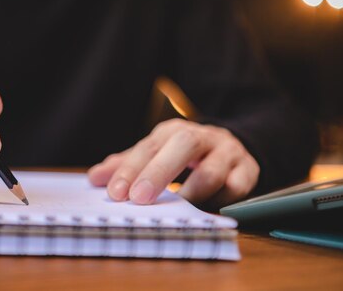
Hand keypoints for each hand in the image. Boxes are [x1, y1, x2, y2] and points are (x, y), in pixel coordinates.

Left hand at [88, 119, 258, 206]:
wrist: (231, 146)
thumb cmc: (182, 155)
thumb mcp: (154, 154)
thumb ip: (125, 165)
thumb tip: (94, 179)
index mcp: (172, 132)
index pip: (148, 146)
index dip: (131, 169)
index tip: (115, 193)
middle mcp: (200, 137)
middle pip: (182, 146)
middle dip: (159, 172)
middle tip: (139, 198)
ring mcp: (227, 153)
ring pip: (213, 169)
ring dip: (193, 191)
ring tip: (176, 208)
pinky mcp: (248, 171)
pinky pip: (237, 187)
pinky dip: (221, 200)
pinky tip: (206, 210)